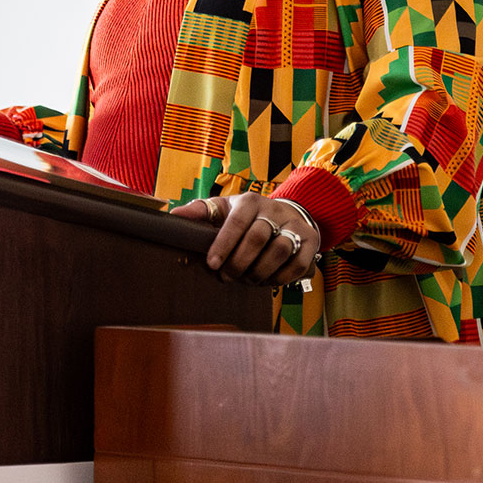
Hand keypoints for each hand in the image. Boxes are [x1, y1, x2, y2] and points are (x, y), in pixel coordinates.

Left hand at [172, 193, 321, 285]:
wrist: (286, 215)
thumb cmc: (246, 217)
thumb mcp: (222, 209)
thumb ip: (199, 212)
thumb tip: (172, 216)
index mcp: (249, 201)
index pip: (236, 222)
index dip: (223, 245)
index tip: (212, 264)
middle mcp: (274, 210)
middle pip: (258, 237)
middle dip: (240, 263)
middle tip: (227, 277)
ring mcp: (294, 225)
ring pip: (280, 250)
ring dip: (260, 271)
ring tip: (247, 279)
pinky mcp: (310, 241)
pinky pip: (297, 264)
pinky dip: (280, 278)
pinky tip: (267, 281)